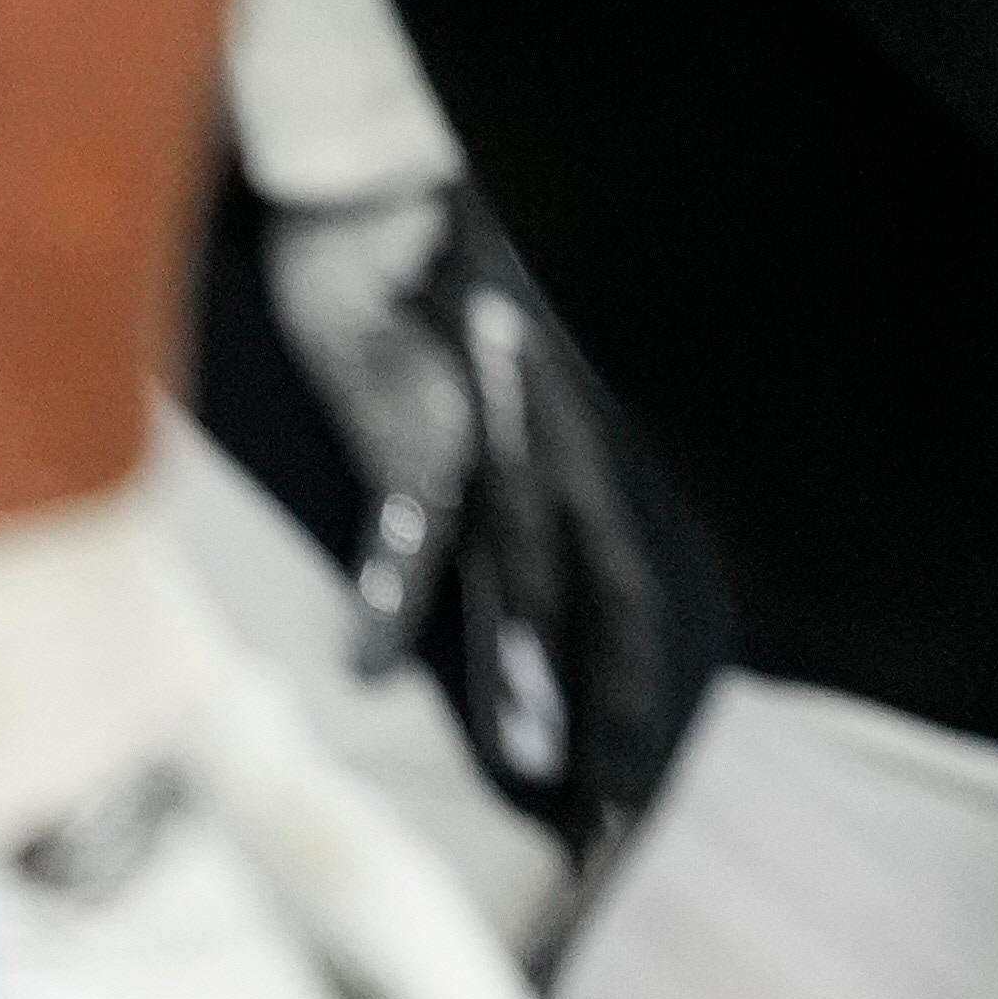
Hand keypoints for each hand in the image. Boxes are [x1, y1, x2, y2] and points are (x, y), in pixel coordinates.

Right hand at [251, 182, 674, 870]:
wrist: (381, 183)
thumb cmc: (412, 288)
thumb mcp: (462, 397)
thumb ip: (471, 487)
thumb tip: (462, 577)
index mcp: (565, 451)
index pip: (620, 587)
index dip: (628, 681)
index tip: (625, 783)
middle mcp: (550, 450)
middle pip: (600, 597)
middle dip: (604, 708)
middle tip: (606, 816)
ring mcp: (490, 434)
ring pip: (525, 573)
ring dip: (523, 670)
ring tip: (527, 767)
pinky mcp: (414, 416)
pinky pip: (413, 521)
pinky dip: (395, 595)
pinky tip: (369, 663)